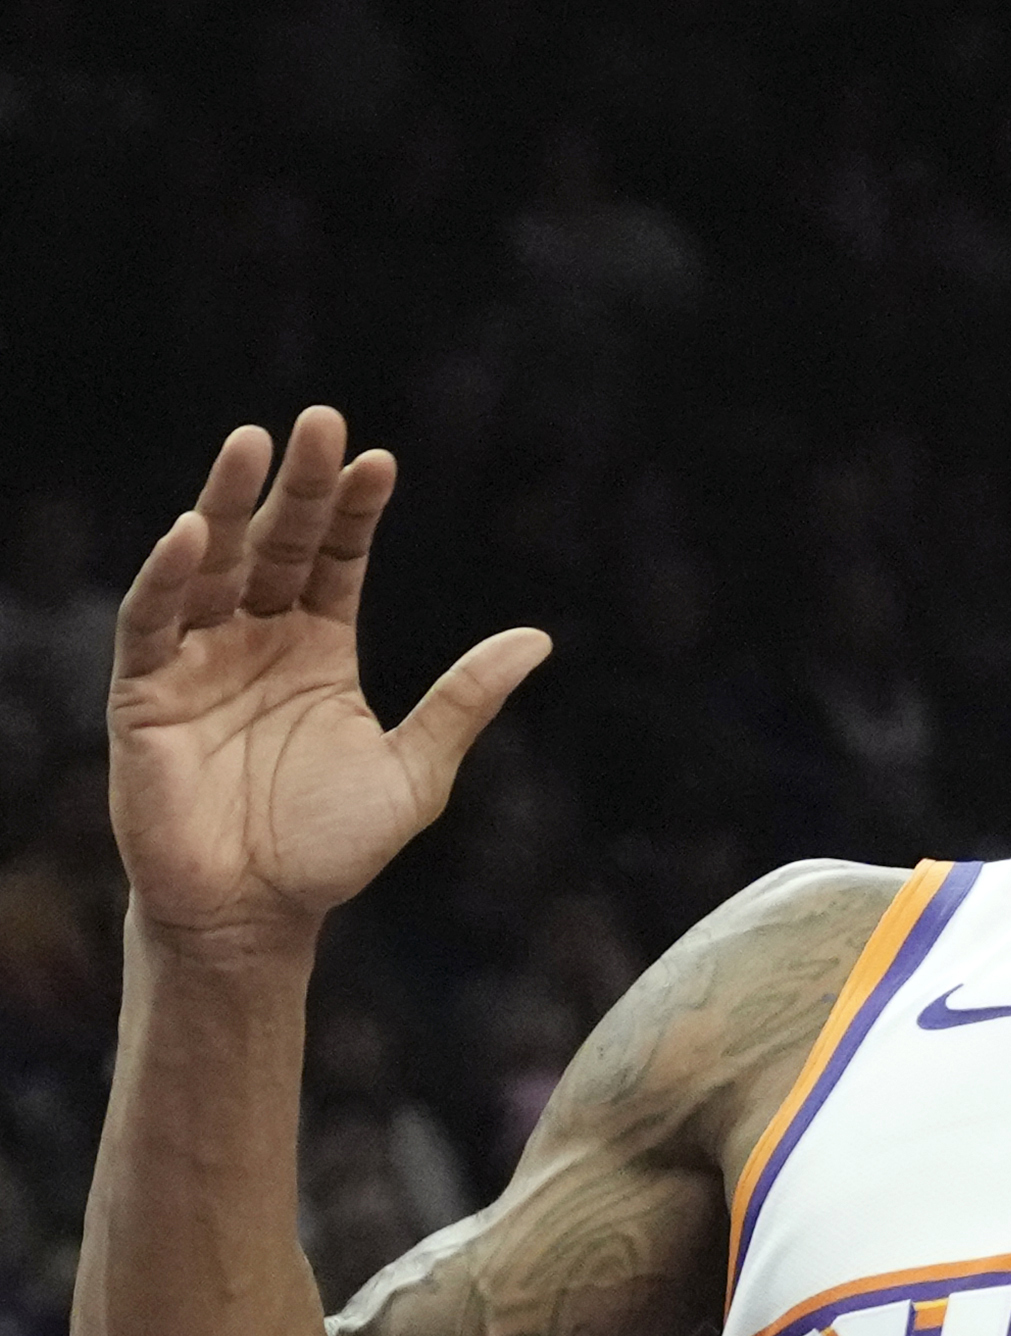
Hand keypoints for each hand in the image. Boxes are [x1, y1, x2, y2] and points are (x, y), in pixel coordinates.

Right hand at [106, 412, 546, 963]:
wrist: (257, 916)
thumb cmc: (330, 849)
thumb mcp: (416, 772)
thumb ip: (464, 701)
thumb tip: (539, 639)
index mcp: (319, 649)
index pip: (338, 559)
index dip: (358, 511)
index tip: (384, 461)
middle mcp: (256, 640)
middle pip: (277, 543)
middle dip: (300, 484)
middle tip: (321, 420)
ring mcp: (199, 660)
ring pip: (211, 564)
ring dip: (227, 503)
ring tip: (251, 443)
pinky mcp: (145, 693)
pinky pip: (152, 621)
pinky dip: (168, 576)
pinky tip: (192, 533)